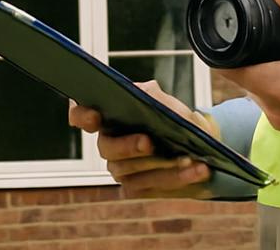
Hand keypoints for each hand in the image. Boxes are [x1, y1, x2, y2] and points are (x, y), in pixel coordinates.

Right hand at [68, 80, 217, 197]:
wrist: (198, 143)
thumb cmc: (175, 118)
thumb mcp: (165, 102)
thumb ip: (149, 94)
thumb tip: (137, 91)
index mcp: (108, 116)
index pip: (80, 114)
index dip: (81, 115)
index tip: (96, 116)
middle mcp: (108, 143)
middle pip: (106, 148)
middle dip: (128, 145)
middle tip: (149, 142)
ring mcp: (120, 168)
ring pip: (132, 170)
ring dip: (163, 164)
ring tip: (189, 157)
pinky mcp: (137, 187)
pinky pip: (153, 186)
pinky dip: (178, 178)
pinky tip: (197, 170)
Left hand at [220, 0, 279, 143]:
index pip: (227, 67)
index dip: (225, 46)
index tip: (232, 26)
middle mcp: (274, 109)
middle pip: (241, 76)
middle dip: (247, 54)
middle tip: (263, 31)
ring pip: (255, 90)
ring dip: (262, 70)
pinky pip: (271, 103)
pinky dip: (276, 86)